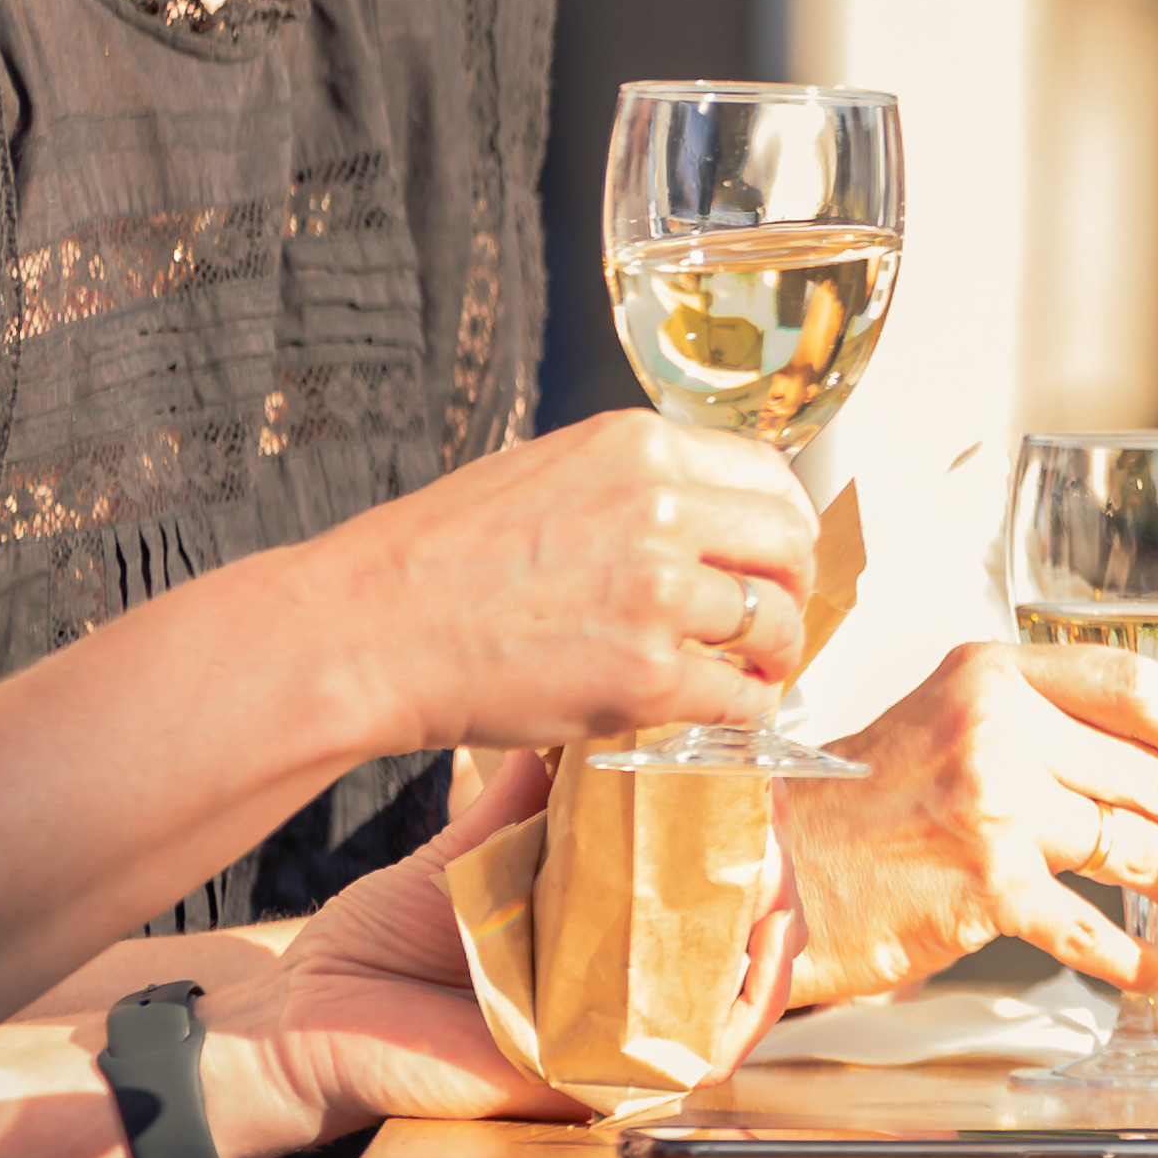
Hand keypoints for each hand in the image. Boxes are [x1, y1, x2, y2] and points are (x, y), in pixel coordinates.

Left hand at [206, 752, 794, 1148]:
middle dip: (770, 885)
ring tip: (770, 893)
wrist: (303, 1017)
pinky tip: (752, 960)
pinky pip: (691, 1059)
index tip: (750, 783)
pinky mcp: (593, 1083)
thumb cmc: (373, 948)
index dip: (739, 840)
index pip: (692, 891)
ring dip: (770, 945)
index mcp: (589, 936)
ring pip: (733, 1002)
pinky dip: (736, 1014)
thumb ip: (525, 803)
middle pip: (734, 945)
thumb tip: (576, 719)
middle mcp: (613, 991)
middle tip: (766, 836)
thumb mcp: (468, 857)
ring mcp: (610, 1040)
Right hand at [291, 409, 818, 760]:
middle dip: (793, 587)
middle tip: (777, 617)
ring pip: (774, 622)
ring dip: (775, 652)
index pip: (766, 474)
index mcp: (636, 447)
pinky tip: (728, 711)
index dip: (781, 524)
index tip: (775, 555)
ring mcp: (658, 594)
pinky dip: (746, 709)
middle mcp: (660, 509)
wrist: (364, 631)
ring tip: (755, 670)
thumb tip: (696, 512)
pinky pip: (738, 697)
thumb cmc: (432, 559)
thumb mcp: (543, 472)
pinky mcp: (645, 676)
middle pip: (788, 544)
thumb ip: (628, 483)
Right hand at [773, 640, 1157, 1006]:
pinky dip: (1133, 959)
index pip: (1135, 684)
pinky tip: (1150, 970)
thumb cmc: (856, 801)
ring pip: (1135, 846)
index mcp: (993, 675)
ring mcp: (992, 809)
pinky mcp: (984, 890)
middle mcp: (996, 731)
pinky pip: (1090, 929)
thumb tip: (1145, 752)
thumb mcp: (942, 716)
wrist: (770, 864)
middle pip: (1149, 775)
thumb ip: (1030, 718)